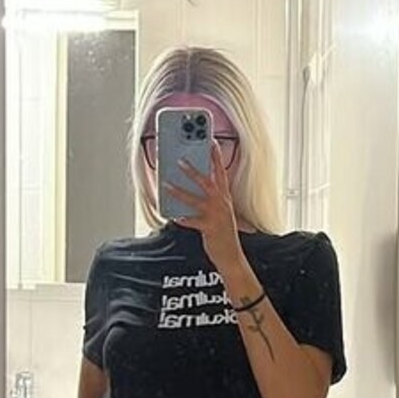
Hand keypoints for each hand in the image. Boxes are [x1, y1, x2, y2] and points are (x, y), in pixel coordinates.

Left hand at [164, 144, 246, 279]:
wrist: (231, 255)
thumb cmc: (223, 233)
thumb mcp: (221, 212)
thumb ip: (210, 198)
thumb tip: (191, 186)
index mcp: (225, 197)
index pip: (221, 172)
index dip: (216, 157)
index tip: (211, 142)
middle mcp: (222, 204)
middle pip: (207, 181)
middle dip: (193, 170)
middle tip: (180, 160)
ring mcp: (216, 215)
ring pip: (195, 199)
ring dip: (180, 191)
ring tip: (167, 184)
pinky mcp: (209, 228)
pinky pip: (192, 221)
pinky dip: (182, 218)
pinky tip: (174, 216)